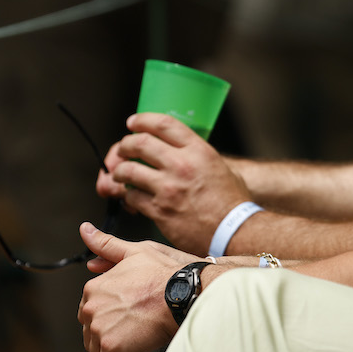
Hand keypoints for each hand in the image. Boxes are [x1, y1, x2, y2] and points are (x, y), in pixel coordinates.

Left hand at [77, 222, 190, 351]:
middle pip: (91, 334)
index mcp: (94, 288)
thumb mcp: (136, 251)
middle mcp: (91, 308)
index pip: (90, 313)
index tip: (123, 324)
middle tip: (130, 341)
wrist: (184, 292)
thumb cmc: (166, 272)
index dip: (107, 320)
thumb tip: (84, 229)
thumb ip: (107, 244)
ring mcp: (100, 329)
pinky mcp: (111, 348)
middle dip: (107, 340)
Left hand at [96, 113, 250, 252]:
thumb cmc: (231, 202)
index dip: (143, 120)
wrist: (233, 230)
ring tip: (120, 174)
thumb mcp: (222, 167)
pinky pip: (132, 196)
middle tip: (123, 150)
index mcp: (199, 151)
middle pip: (139, 143)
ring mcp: (168, 188)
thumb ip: (199, 158)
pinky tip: (133, 197)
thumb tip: (183, 154)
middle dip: (125, 145)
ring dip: (119, 171)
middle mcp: (181, 165)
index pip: (163, 124)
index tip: (133, 123)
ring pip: (128, 170)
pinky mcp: (159, 210)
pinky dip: (128, 196)